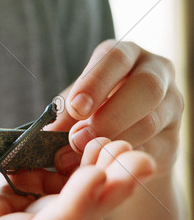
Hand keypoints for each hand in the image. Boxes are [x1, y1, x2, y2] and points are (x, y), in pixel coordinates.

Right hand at [0, 136, 154, 219]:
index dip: (72, 209)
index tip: (99, 175)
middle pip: (69, 219)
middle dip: (106, 192)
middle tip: (138, 158)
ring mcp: (14, 203)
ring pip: (70, 195)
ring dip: (102, 171)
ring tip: (127, 142)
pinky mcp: (14, 180)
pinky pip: (55, 172)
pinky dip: (78, 155)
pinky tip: (96, 133)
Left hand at [56, 40, 182, 176]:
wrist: (123, 138)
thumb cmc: (94, 108)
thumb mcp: (79, 103)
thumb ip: (66, 115)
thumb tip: (46, 135)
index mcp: (127, 54)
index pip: (116, 57)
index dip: (95, 82)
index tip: (75, 108)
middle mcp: (156, 72)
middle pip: (146, 87)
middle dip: (111, 114)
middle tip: (78, 138)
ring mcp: (171, 105)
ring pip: (152, 120)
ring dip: (115, 140)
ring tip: (84, 154)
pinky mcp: (174, 139)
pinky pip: (155, 150)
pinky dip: (127, 159)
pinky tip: (105, 165)